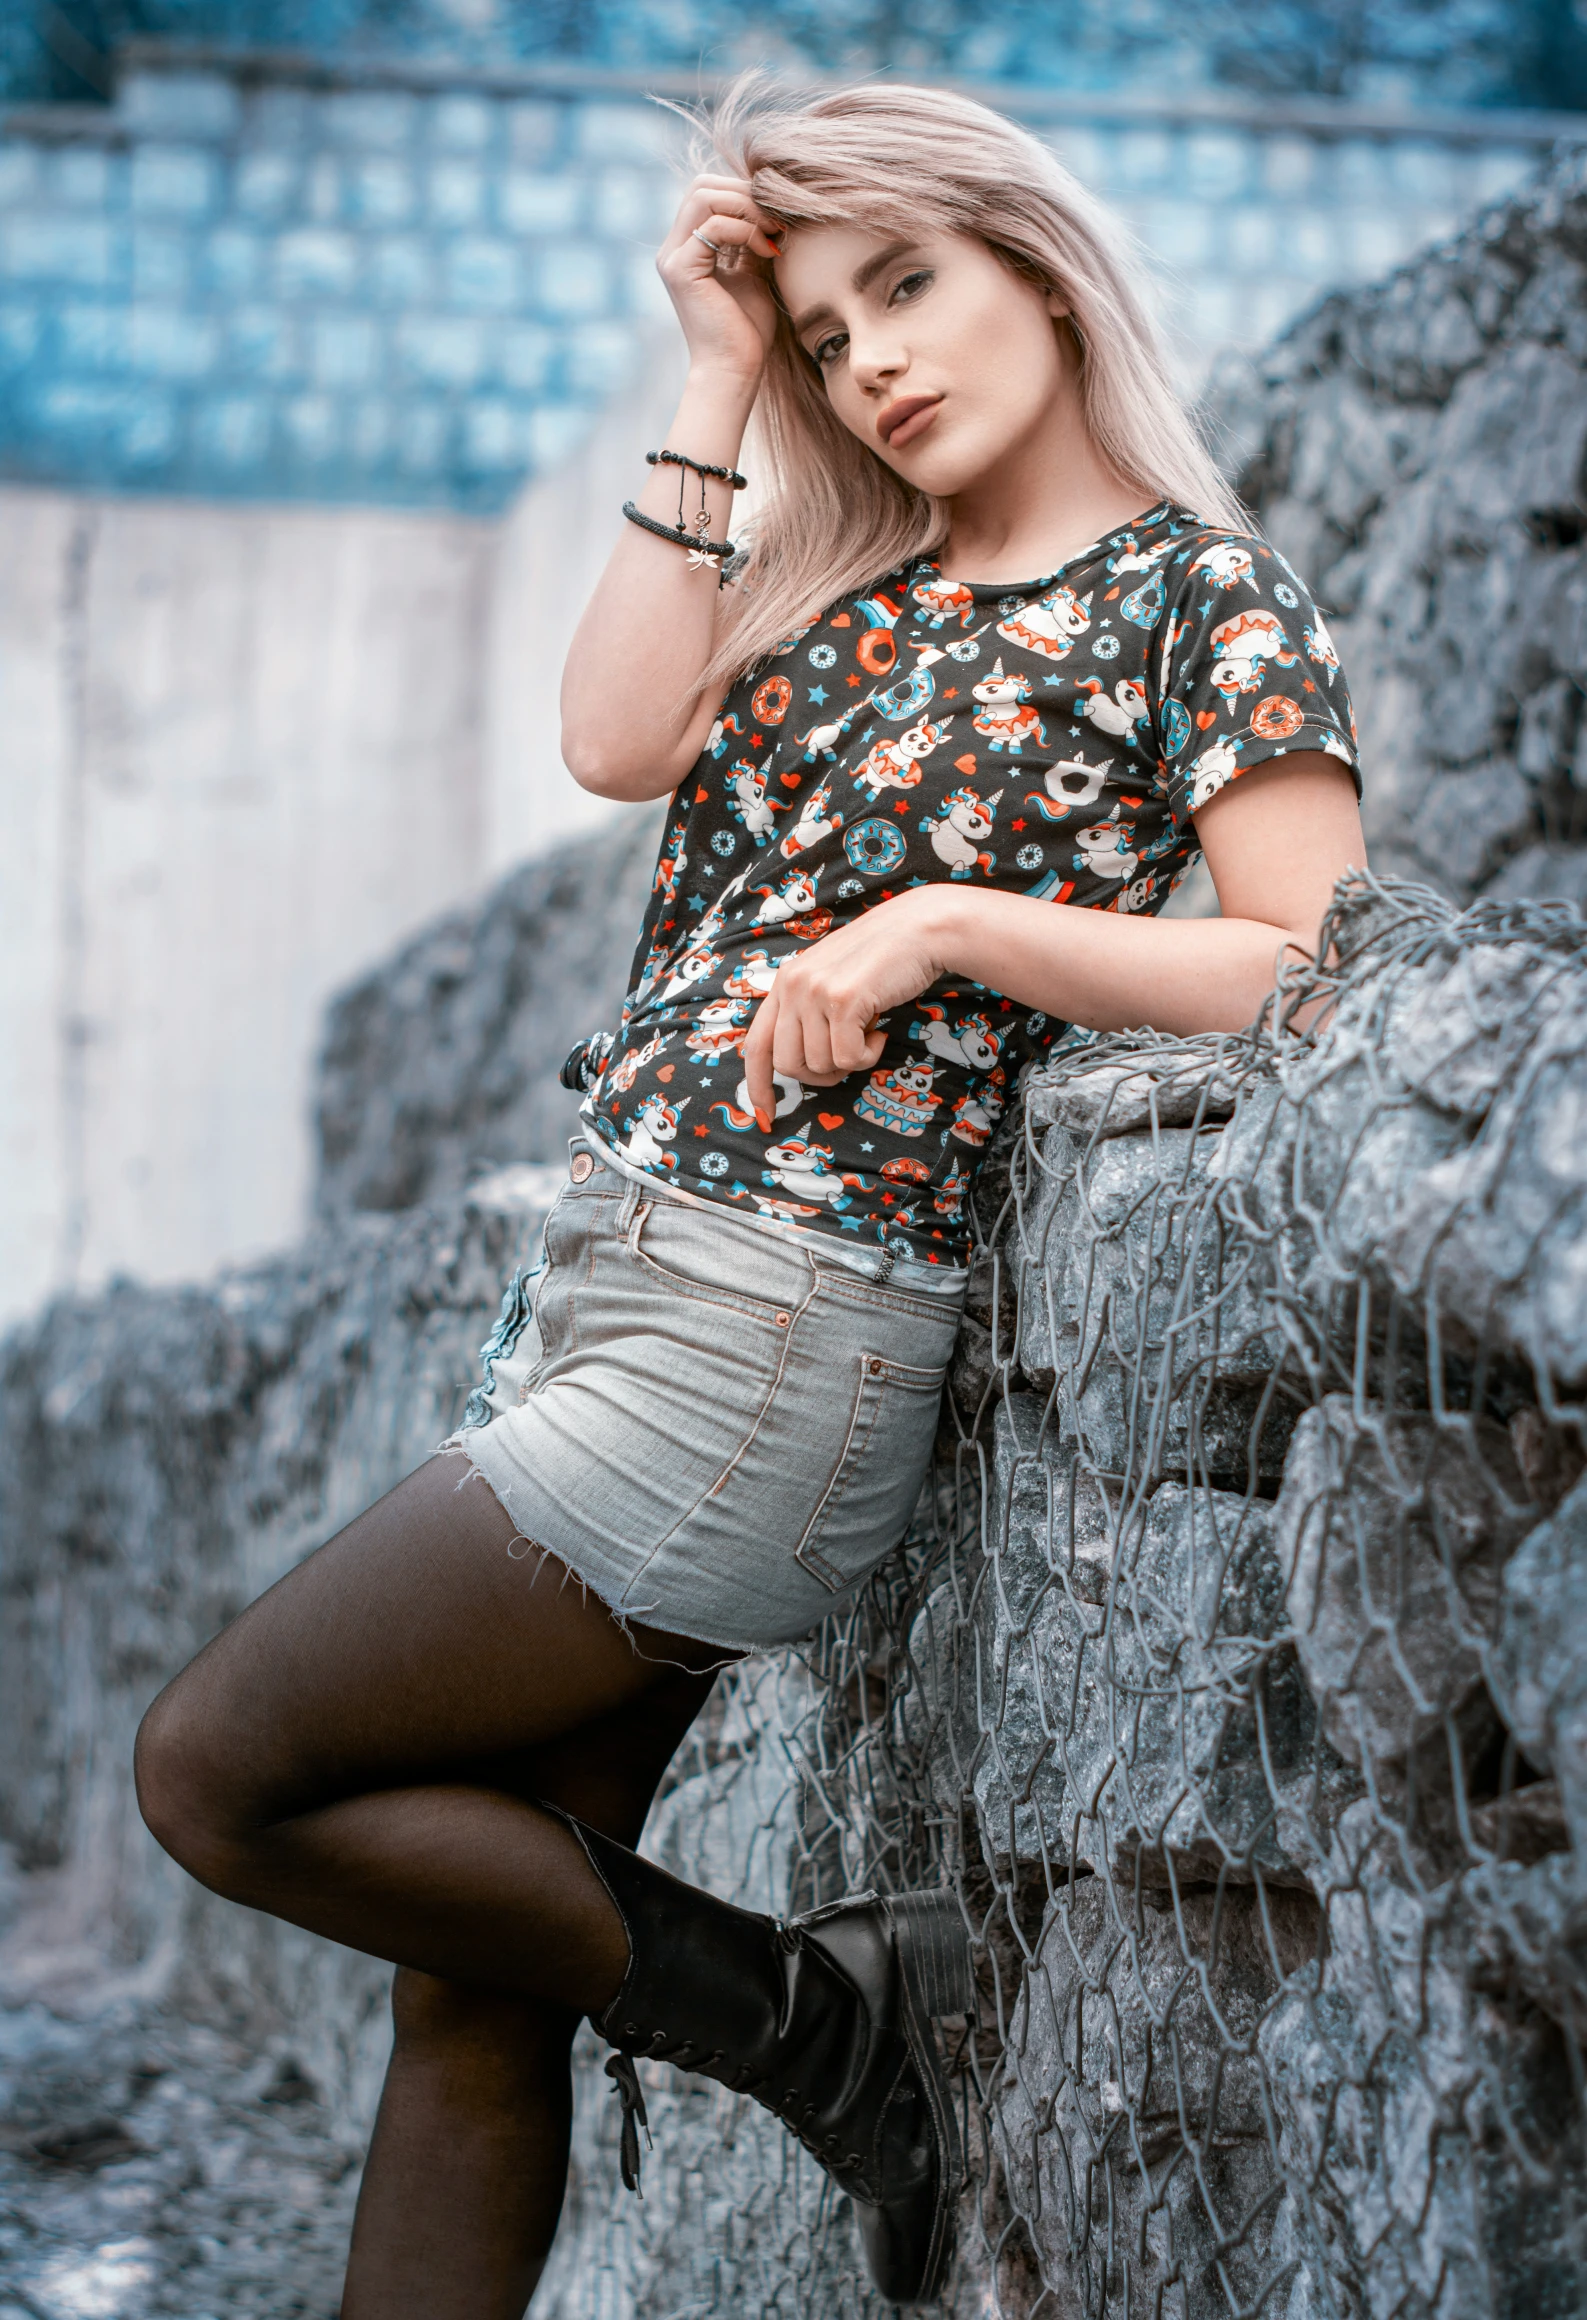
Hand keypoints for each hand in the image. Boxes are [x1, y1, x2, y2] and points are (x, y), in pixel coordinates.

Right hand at [656, 175, 783, 384]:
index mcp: (687, 248)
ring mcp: (673, 258)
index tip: (776, 218)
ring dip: (747, 208)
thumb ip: (751, 240)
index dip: (743, 194)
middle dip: (745, 194)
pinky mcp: (681, 270)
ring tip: (773, 232)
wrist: (735, 372)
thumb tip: (769, 207)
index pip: (708, 193)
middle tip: (777, 220)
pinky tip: (766, 252)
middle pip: (702, 185)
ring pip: (705, 196)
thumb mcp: (753, 274)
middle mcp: (674, 248)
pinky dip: (745, 231)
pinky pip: (714, 226)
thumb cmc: (747, 332)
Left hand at [741, 890, 952, 1127]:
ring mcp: (815, 992)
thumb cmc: (881, 962)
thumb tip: (802, 1066)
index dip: (758, 1085)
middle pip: (788, 1065)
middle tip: (847, 1058)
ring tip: (868, 1033)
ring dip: (850, 1062)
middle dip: (819, 1075)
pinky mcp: (842, 1002)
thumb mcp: (831, 982)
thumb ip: (809, 1014)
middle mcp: (792, 986)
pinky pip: (848, 1059)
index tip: (765, 1115)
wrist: (919, 930)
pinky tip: (880, 1031)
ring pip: (819, 1065)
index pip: (756, 1044)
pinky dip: (868, 1055)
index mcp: (785, 983)